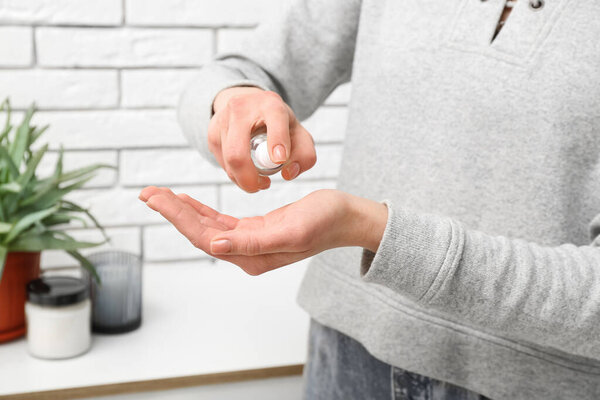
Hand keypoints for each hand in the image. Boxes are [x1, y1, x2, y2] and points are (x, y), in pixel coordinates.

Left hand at [139, 186, 387, 274]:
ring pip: (207, 226)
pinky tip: (188, 201)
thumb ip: (251, 243)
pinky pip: (220, 221)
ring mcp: (249, 243)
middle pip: (199, 232)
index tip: (156, 198)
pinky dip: (201, 210)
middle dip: (172, 211)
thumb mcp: (289, 232)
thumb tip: (214, 246)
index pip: (205, 238)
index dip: (178, 218)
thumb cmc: (323, 223)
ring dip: (183, 210)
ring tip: (159, 194)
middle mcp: (246, 254)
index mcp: (252, 257)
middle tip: (147, 192)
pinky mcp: (255, 230)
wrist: (344, 217)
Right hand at [209, 87, 316, 192]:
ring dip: (243, 178)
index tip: (280, 159)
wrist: (250, 106)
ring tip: (258, 179)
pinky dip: (235, 173)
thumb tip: (288, 173)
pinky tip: (246, 169)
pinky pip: (221, 162)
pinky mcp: (212, 133)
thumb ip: (304, 155)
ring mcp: (223, 120)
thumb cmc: (278, 125)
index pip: (274, 121)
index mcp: (271, 104)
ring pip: (228, 161)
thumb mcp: (298, 134)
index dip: (277, 141)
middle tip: (263, 186)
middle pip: (237, 152)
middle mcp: (243, 107)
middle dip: (249, 178)